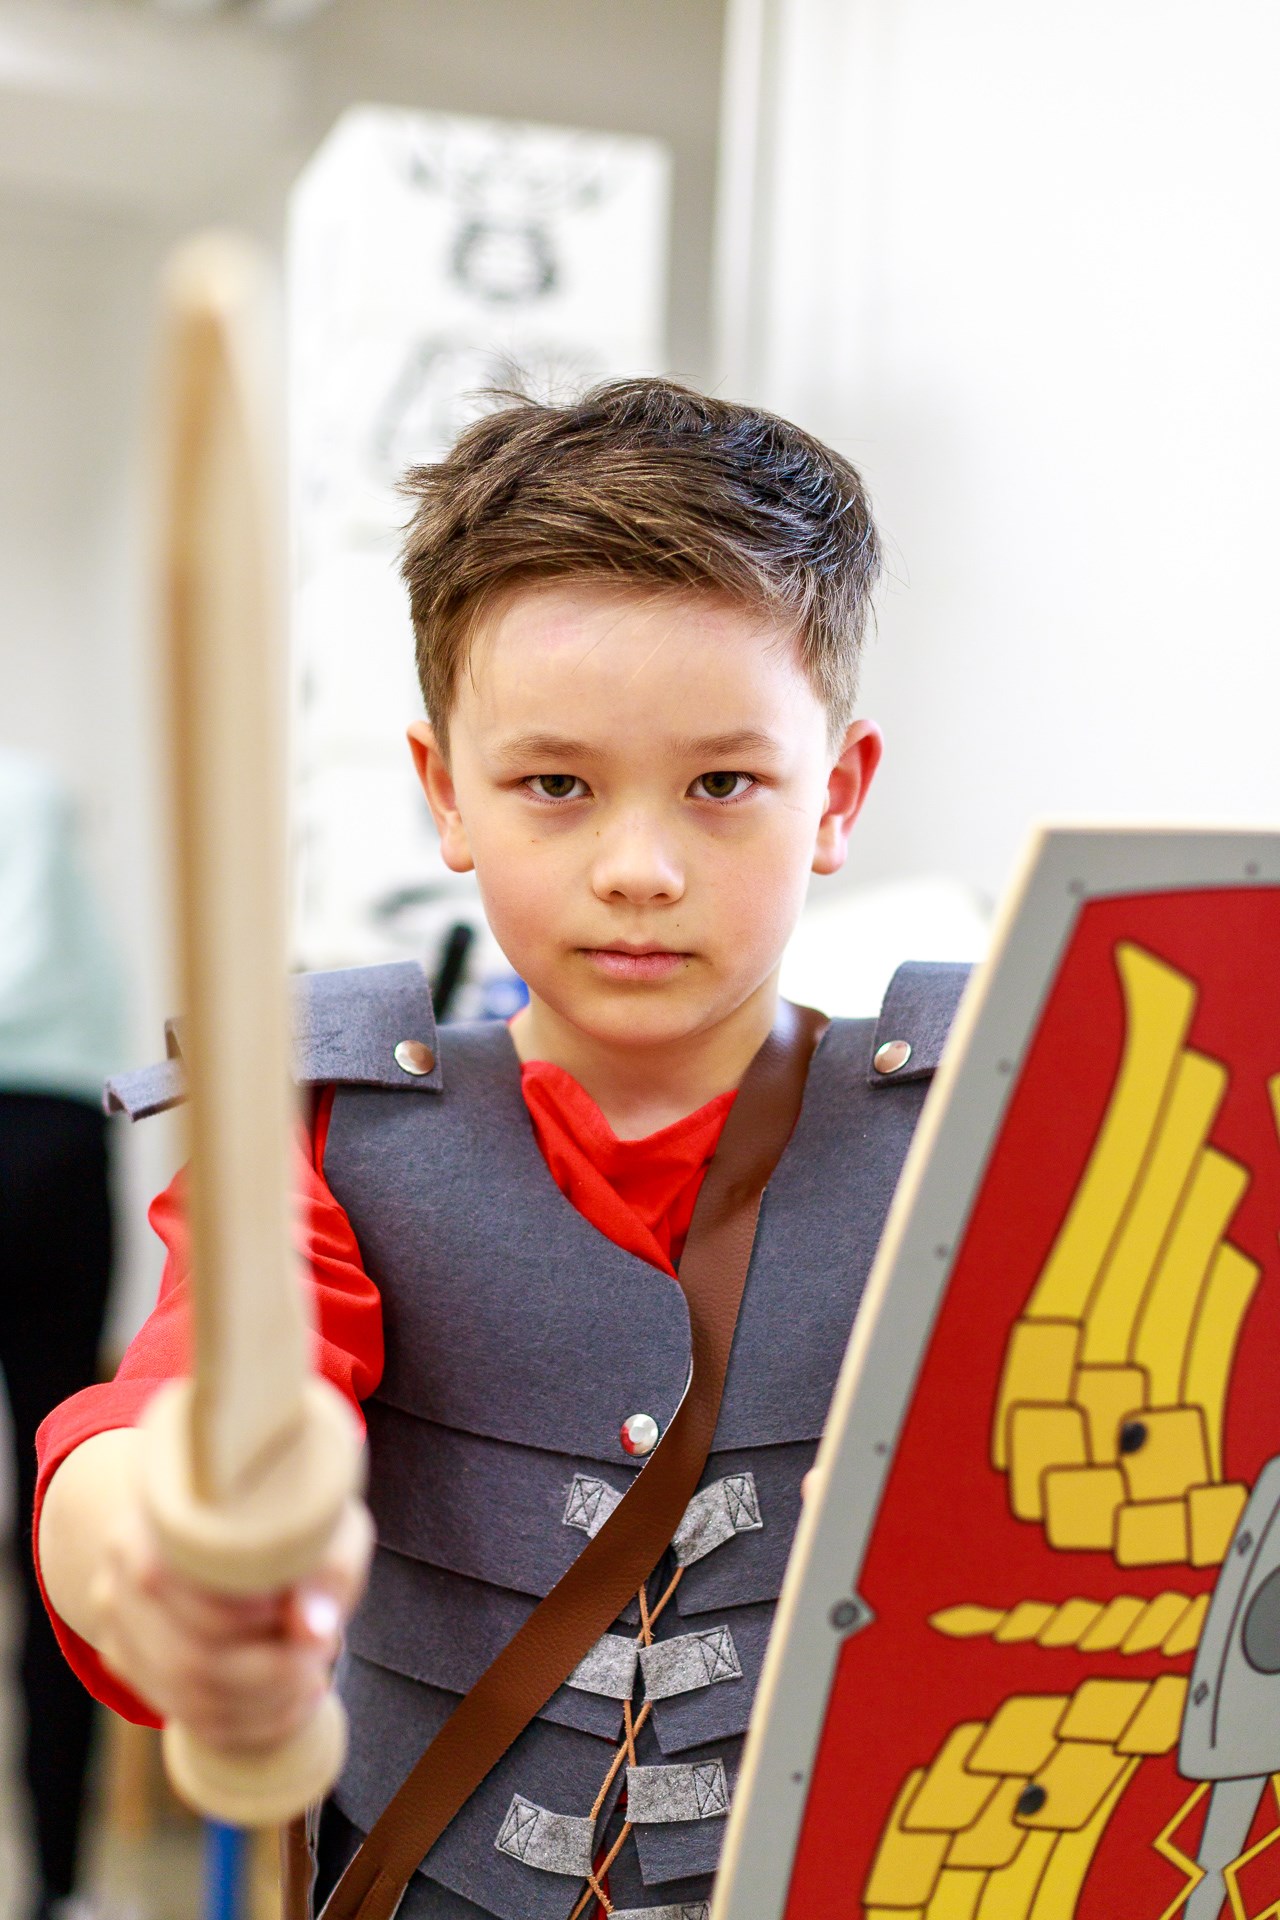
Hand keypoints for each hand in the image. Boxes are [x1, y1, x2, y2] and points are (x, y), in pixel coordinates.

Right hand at [90, 1489, 372, 1753]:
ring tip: (313, 1677)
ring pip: (185, 1696)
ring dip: (264, 1703)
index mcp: (157, 1514)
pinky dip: (251, 1724)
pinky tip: (294, 1702)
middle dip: (267, 1671)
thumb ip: (325, 1571)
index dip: (236, 1612)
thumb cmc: (290, 1524)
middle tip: (320, 1654)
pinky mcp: (133, 1666)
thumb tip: (312, 1630)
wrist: (243, 1532)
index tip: (289, 1610)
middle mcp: (121, 1570)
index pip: (173, 1579)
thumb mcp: (322, 1528)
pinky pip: (189, 1717)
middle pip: (185, 1655)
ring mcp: (119, 1625)